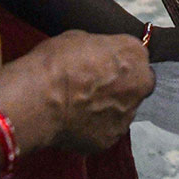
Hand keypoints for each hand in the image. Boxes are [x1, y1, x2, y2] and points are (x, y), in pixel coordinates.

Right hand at [0, 30, 153, 155]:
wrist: (38, 100)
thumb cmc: (56, 64)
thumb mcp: (80, 38)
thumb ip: (100, 50)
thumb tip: (98, 57)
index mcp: (134, 54)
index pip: (135, 56)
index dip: (118, 61)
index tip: (103, 66)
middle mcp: (140, 85)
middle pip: (137, 85)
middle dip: (122, 86)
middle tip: (95, 88)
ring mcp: (127, 115)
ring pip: (123, 110)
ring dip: (109, 108)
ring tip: (80, 108)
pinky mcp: (110, 139)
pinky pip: (106, 131)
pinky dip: (94, 128)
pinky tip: (74, 122)